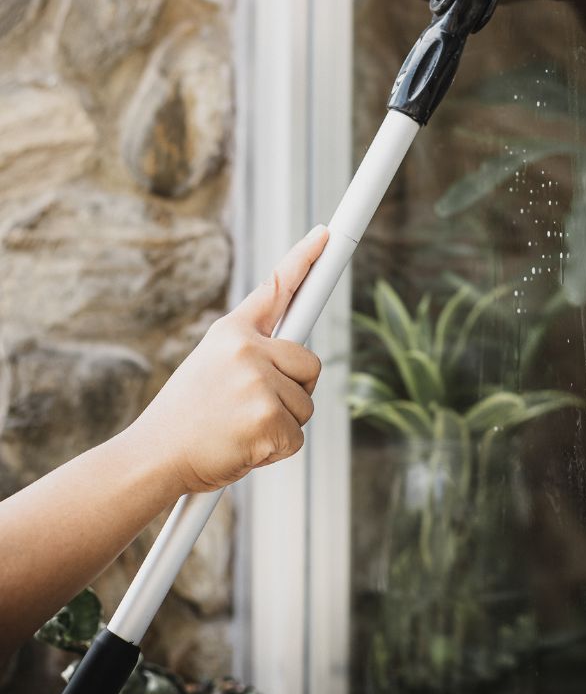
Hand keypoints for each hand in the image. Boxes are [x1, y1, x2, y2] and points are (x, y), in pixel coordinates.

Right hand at [126, 226, 327, 493]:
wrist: (153, 457)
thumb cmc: (184, 417)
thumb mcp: (209, 363)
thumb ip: (249, 349)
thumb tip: (293, 345)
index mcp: (231, 331)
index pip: (276, 288)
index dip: (305, 259)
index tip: (325, 235)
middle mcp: (246, 349)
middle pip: (310, 362)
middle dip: (296, 389)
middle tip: (253, 407)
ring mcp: (257, 382)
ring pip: (305, 404)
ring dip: (281, 423)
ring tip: (239, 429)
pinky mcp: (267, 419)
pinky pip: (297, 436)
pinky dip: (276, 450)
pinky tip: (244, 448)